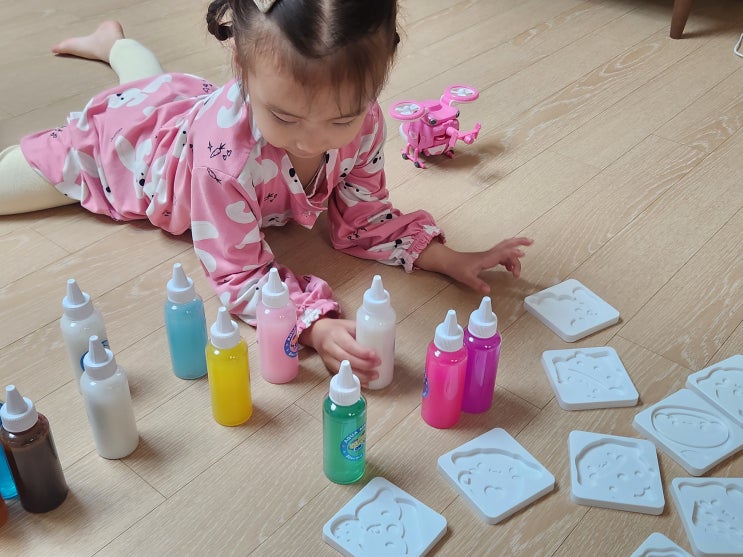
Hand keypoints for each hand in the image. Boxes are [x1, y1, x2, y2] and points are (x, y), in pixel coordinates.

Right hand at [298, 318, 380, 385]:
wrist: (317, 333)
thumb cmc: (336, 328)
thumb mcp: (348, 324)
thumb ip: (361, 330)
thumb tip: (380, 338)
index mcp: (336, 334)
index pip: (349, 345)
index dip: (362, 352)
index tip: (375, 356)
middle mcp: (330, 347)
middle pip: (347, 359)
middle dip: (364, 365)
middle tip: (378, 365)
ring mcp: (328, 358)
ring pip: (344, 370)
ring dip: (360, 376)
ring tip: (375, 376)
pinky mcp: (329, 366)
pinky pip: (342, 375)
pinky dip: (354, 380)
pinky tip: (366, 382)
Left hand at [416, 237, 532, 293]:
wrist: (449, 261)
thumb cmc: (457, 268)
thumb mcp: (466, 278)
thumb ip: (477, 284)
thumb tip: (488, 291)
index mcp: (487, 258)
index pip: (503, 253)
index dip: (513, 253)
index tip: (523, 254)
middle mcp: (490, 254)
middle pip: (507, 245)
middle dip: (519, 242)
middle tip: (531, 242)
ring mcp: (489, 255)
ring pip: (506, 252)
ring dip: (514, 257)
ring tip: (517, 272)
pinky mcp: (487, 258)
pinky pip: (502, 256)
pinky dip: (508, 260)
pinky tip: (509, 269)